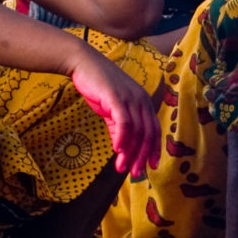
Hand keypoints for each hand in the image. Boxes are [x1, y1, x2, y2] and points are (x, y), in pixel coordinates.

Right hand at [67, 46, 161, 175]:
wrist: (84, 64)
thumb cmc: (98, 86)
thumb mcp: (112, 109)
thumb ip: (119, 126)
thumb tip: (122, 148)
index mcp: (144, 102)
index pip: (154, 130)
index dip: (154, 149)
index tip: (151, 167)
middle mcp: (142, 100)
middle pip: (147, 133)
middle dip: (142, 156)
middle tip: (135, 173)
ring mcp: (130, 98)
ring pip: (136, 130)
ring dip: (129, 152)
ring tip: (122, 167)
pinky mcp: (117, 97)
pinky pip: (124, 121)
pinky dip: (122, 137)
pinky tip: (116, 150)